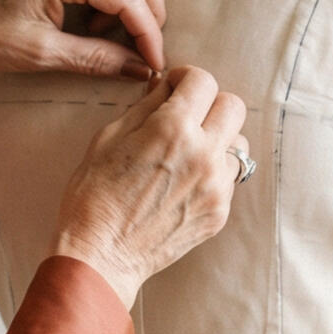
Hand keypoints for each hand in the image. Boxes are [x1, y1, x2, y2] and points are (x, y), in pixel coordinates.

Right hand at [49, 66, 248, 308]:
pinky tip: (184, 182)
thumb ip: (145, 107)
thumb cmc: (94, 196)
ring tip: (190, 151)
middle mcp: (203, 154)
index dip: (187, 78)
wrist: (101, 255)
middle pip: (233, 106)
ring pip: (239, 144)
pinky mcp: (219, 212)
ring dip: (218, 139)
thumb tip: (165, 86)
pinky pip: (230, 178)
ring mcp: (216, 186)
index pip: (203, 81)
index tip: (176, 87)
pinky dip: (213, 172)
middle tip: (187, 115)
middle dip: (209, 103)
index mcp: (172, 129)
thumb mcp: (109, 138)